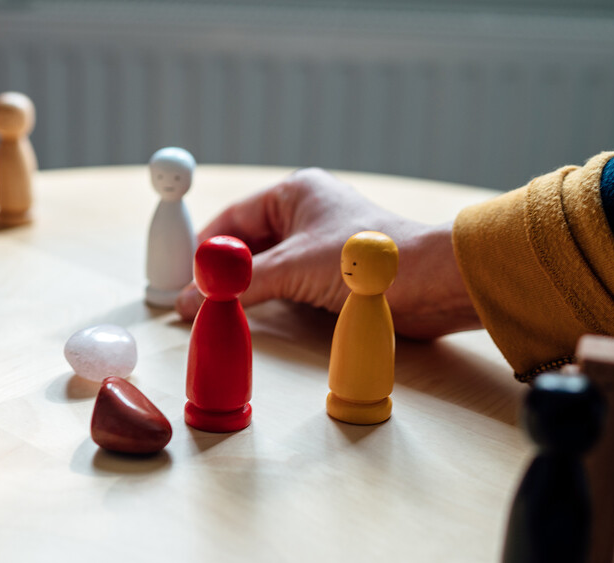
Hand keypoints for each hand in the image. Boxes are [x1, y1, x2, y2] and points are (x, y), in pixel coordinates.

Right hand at [175, 168, 482, 339]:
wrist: (431, 283)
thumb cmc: (367, 259)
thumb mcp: (292, 268)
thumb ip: (239, 284)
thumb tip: (192, 300)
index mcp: (295, 194)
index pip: (234, 218)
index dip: (206, 249)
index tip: (183, 277)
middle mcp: (306, 215)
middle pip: (247, 245)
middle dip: (222, 273)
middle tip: (193, 300)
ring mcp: (319, 247)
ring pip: (268, 269)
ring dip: (246, 291)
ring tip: (218, 312)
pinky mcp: (332, 277)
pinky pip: (288, 288)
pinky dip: (270, 302)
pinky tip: (252, 318)